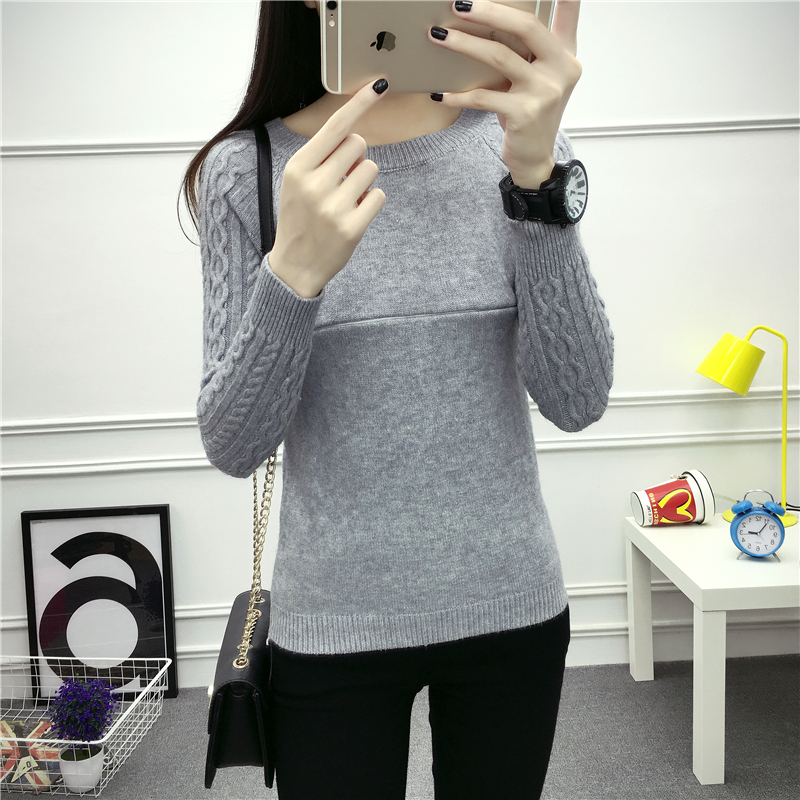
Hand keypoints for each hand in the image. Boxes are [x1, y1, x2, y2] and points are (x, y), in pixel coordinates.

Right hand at [269, 80, 388, 297]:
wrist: (294, 266)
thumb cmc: (300, 218)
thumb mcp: (298, 183)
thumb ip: (322, 158)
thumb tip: (356, 138)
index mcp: (298, 168)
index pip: (334, 127)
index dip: (358, 104)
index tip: (378, 85)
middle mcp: (314, 184)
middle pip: (358, 144)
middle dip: (356, 158)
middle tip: (342, 181)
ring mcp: (333, 207)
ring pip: (371, 169)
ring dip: (364, 182)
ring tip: (346, 201)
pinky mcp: (351, 228)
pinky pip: (378, 196)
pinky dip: (371, 203)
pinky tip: (354, 215)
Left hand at [428, 0, 581, 188]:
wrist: (534, 158)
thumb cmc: (529, 113)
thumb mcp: (534, 78)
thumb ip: (524, 51)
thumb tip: (482, 20)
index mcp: (565, 54)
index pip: (568, 12)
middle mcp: (560, 69)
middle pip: (525, 26)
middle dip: (489, 11)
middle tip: (460, 5)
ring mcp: (544, 91)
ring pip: (499, 56)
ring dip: (464, 44)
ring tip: (439, 36)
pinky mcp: (524, 113)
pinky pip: (483, 97)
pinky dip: (459, 95)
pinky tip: (440, 93)